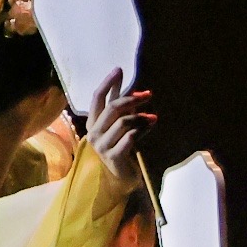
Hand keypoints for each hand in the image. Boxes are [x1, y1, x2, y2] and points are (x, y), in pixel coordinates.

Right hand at [81, 76, 156, 192]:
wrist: (119, 177)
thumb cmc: (119, 146)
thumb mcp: (118, 123)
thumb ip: (119, 104)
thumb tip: (125, 78)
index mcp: (92, 122)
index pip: (97, 97)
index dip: (108, 83)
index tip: (119, 69)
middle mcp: (94, 132)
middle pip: (112, 108)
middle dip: (132, 99)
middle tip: (148, 95)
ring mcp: (102, 145)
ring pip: (123, 122)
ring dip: (141, 117)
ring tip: (153, 117)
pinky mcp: (113, 156)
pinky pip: (129, 138)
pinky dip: (142, 130)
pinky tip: (150, 126)